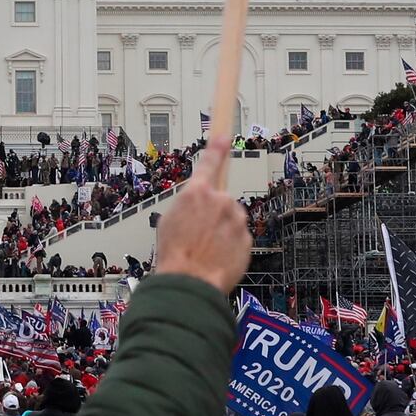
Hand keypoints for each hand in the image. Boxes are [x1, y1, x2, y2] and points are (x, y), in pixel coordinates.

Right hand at [151, 143, 251, 294]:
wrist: (191, 281)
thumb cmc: (175, 254)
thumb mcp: (168, 220)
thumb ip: (186, 205)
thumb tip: (195, 206)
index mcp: (197, 193)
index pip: (210, 162)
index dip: (217, 147)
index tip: (224, 135)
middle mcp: (220, 201)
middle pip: (220, 200)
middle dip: (213, 213)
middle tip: (198, 233)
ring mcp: (236, 220)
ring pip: (231, 220)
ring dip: (222, 230)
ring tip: (205, 249)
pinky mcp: (246, 239)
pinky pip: (238, 238)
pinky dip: (230, 246)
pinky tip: (216, 257)